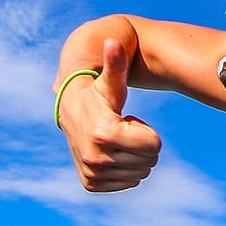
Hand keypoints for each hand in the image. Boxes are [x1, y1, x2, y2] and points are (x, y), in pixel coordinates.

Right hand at [59, 38, 161, 191]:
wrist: (71, 111)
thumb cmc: (97, 92)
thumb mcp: (111, 80)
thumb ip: (115, 63)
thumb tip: (112, 41)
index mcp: (104, 134)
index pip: (155, 146)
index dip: (147, 131)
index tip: (128, 120)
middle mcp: (95, 158)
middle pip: (149, 161)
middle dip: (142, 144)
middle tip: (123, 129)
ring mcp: (92, 173)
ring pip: (141, 173)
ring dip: (134, 156)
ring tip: (116, 138)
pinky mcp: (91, 184)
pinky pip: (129, 182)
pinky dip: (125, 169)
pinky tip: (110, 151)